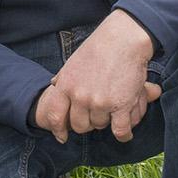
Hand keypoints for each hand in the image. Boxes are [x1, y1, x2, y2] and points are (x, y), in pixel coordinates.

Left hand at [49, 11, 162, 141]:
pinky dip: (124, 134)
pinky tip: (125, 133)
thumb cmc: (99, 48)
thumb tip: (53, 85)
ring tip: (114, 105)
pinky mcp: (120, 105)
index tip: (62, 137)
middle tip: (98, 112)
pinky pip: (119, 131)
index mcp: (65, 85)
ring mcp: (99, 102)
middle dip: (89, 123)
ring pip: (101, 126)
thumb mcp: (72, 62)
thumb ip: (63, 78)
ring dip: (107, 121)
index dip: (58, 129)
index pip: (55, 116)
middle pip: (80, 126)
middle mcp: (79, 96)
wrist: (123, 40)